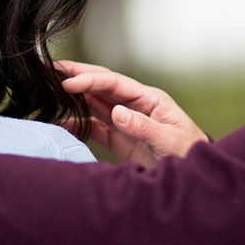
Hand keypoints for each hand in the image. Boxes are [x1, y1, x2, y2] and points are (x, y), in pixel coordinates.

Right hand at [57, 60, 207, 168]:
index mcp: (149, 99)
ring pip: (94, 102)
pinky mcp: (119, 138)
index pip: (115, 83)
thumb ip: (143, 127)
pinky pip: (94, 127)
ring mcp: (125, 121)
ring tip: (49, 88)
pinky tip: (59, 122)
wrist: (195, 177)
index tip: (69, 82)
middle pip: (102, 85)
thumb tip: (117, 113)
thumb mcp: (169, 141)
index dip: (91, 80)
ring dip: (74, 95)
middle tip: (51, 67)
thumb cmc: (189, 154)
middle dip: (78, 75)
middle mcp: (134, 105)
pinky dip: (76, 124)